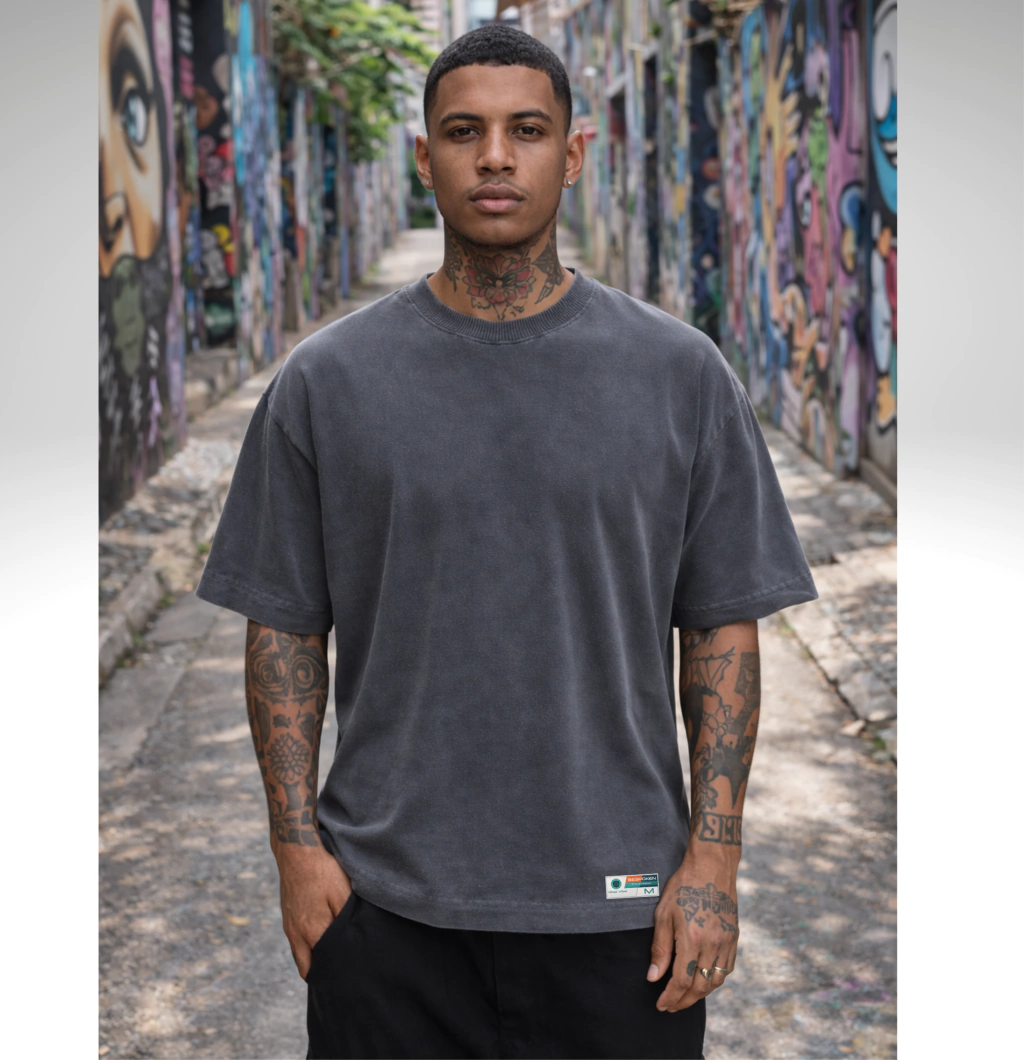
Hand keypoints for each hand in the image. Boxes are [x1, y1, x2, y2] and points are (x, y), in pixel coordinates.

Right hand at [274, 842, 351, 979]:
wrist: (296, 852)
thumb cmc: (323, 871)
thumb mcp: (343, 893)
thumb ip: (346, 920)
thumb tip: (351, 943)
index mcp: (312, 931)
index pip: (324, 965)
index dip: (336, 970)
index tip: (348, 973)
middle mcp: (296, 934)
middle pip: (307, 968)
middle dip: (321, 973)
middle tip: (338, 971)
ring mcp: (289, 926)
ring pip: (299, 956)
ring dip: (312, 960)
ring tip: (331, 957)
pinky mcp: (287, 917)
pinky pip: (295, 942)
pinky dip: (305, 947)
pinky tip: (318, 938)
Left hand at [647, 859, 738, 1011]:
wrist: (712, 866)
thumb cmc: (683, 886)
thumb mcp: (664, 913)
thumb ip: (660, 948)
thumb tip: (653, 977)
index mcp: (692, 939)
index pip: (681, 981)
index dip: (670, 997)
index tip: (661, 1005)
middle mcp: (713, 945)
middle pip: (700, 987)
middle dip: (684, 1001)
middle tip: (671, 1006)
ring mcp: (726, 942)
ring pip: (716, 981)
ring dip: (700, 994)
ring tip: (685, 997)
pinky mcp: (734, 937)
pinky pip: (727, 968)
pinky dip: (715, 980)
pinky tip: (704, 980)